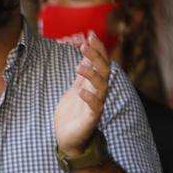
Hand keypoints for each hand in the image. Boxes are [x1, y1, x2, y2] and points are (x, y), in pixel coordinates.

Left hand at [55, 32, 110, 155]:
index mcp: (94, 84)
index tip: (90, 33)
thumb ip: (83, 72)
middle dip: (95, 56)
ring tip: (78, 67)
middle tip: (84, 45)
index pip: (100, 62)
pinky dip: (89, 98)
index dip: (97, 48)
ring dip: (91, 75)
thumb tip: (87, 53)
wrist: (69, 139)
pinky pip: (95, 107)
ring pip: (101, 87)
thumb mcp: (76, 87)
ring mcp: (96, 105)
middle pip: (103, 71)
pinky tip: (81, 91)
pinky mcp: (91, 119)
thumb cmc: (73, 113)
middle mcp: (99, 92)